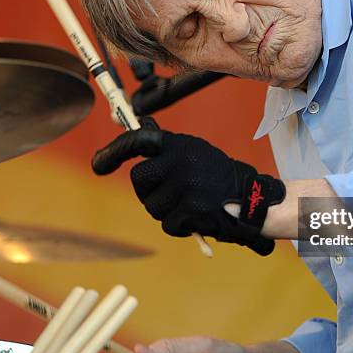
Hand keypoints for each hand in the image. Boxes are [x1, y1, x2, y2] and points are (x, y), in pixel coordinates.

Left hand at [92, 119, 285, 254]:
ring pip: (152, 206)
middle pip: (139, 180)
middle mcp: (179, 162)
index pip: (138, 140)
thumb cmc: (220, 177)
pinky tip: (197, 217)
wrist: (253, 200)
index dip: (114, 152)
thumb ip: (167, 147)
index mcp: (179, 145)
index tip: (99, 165)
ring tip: (190, 204)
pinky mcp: (190, 211)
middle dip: (148, 191)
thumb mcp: (195, 152)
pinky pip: (168, 224)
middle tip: (167, 193)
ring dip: (166, 210)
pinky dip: (180, 225)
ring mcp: (184, 187)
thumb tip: (139, 127)